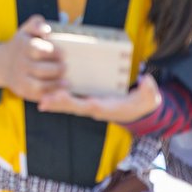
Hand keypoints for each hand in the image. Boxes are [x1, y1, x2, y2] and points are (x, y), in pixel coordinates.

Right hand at [0, 15, 64, 101]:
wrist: (3, 63)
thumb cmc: (23, 44)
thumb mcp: (26, 30)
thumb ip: (36, 24)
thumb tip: (46, 29)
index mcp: (22, 46)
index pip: (38, 50)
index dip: (53, 52)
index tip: (64, 54)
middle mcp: (19, 63)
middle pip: (40, 70)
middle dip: (57, 69)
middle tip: (66, 67)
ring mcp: (19, 78)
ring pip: (38, 85)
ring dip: (55, 85)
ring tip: (67, 82)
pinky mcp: (22, 91)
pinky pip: (36, 96)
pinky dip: (50, 94)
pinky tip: (60, 91)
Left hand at [38, 74, 160, 123]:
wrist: (139, 111)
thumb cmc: (144, 102)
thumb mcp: (150, 97)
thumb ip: (149, 90)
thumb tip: (146, 80)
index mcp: (108, 108)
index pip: (91, 106)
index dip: (76, 102)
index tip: (63, 97)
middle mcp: (96, 108)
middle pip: (75, 108)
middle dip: (59, 105)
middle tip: (43, 102)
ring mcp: (91, 106)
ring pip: (70, 106)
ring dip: (55, 104)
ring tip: (41, 102)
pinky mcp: (88, 102)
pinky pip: (71, 102)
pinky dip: (59, 101)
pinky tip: (46, 98)